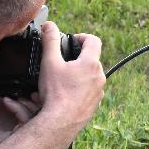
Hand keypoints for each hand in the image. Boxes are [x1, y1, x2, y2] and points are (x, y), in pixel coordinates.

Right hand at [34, 20, 105, 135]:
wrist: (61, 122)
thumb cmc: (56, 93)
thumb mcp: (49, 62)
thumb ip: (49, 41)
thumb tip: (49, 25)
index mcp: (91, 63)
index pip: (93, 40)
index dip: (81, 36)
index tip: (71, 40)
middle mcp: (99, 76)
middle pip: (91, 59)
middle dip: (76, 57)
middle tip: (61, 60)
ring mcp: (99, 92)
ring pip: (90, 76)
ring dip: (77, 73)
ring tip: (59, 78)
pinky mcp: (94, 104)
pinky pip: (88, 91)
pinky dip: (78, 88)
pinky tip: (63, 93)